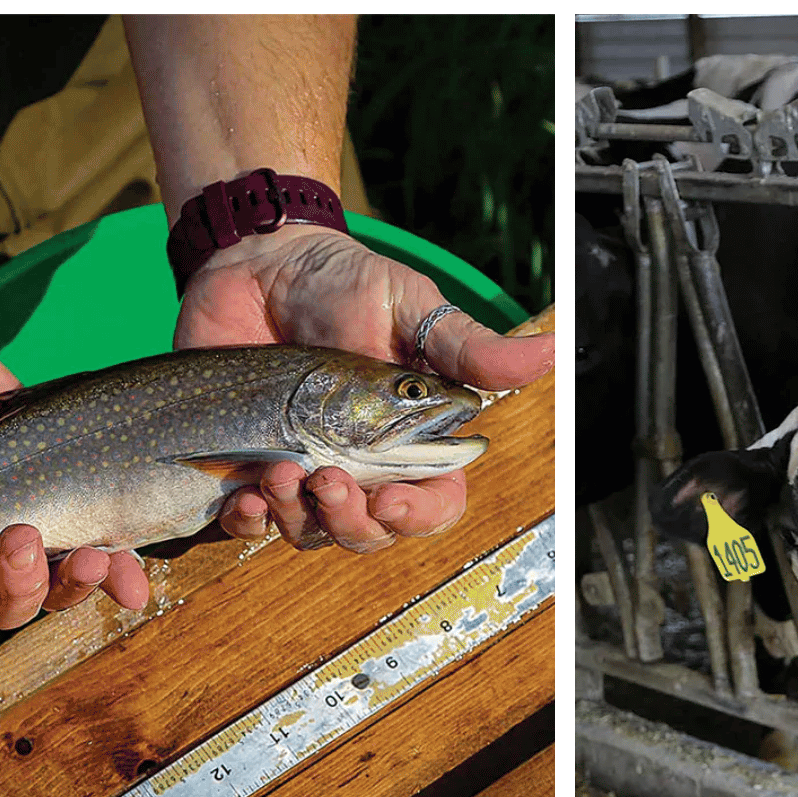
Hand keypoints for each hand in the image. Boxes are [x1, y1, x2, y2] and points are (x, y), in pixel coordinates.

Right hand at [0, 226, 148, 646]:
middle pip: (6, 610)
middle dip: (20, 586)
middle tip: (20, 539)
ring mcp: (19, 531)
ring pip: (54, 585)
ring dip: (73, 579)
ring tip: (88, 555)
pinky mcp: (63, 496)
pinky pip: (98, 541)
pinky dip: (119, 566)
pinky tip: (134, 575)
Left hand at [175, 227, 552, 551]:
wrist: (259, 262)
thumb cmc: (344, 282)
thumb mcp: (410, 307)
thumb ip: (469, 346)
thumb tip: (551, 352)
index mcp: (410, 433)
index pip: (434, 501)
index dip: (420, 514)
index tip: (395, 497)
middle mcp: (360, 461)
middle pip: (372, 531)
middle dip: (353, 520)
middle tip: (329, 475)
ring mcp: (302, 468)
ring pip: (311, 534)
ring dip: (298, 516)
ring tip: (282, 466)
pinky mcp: (246, 467)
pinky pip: (248, 525)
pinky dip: (248, 521)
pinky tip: (246, 493)